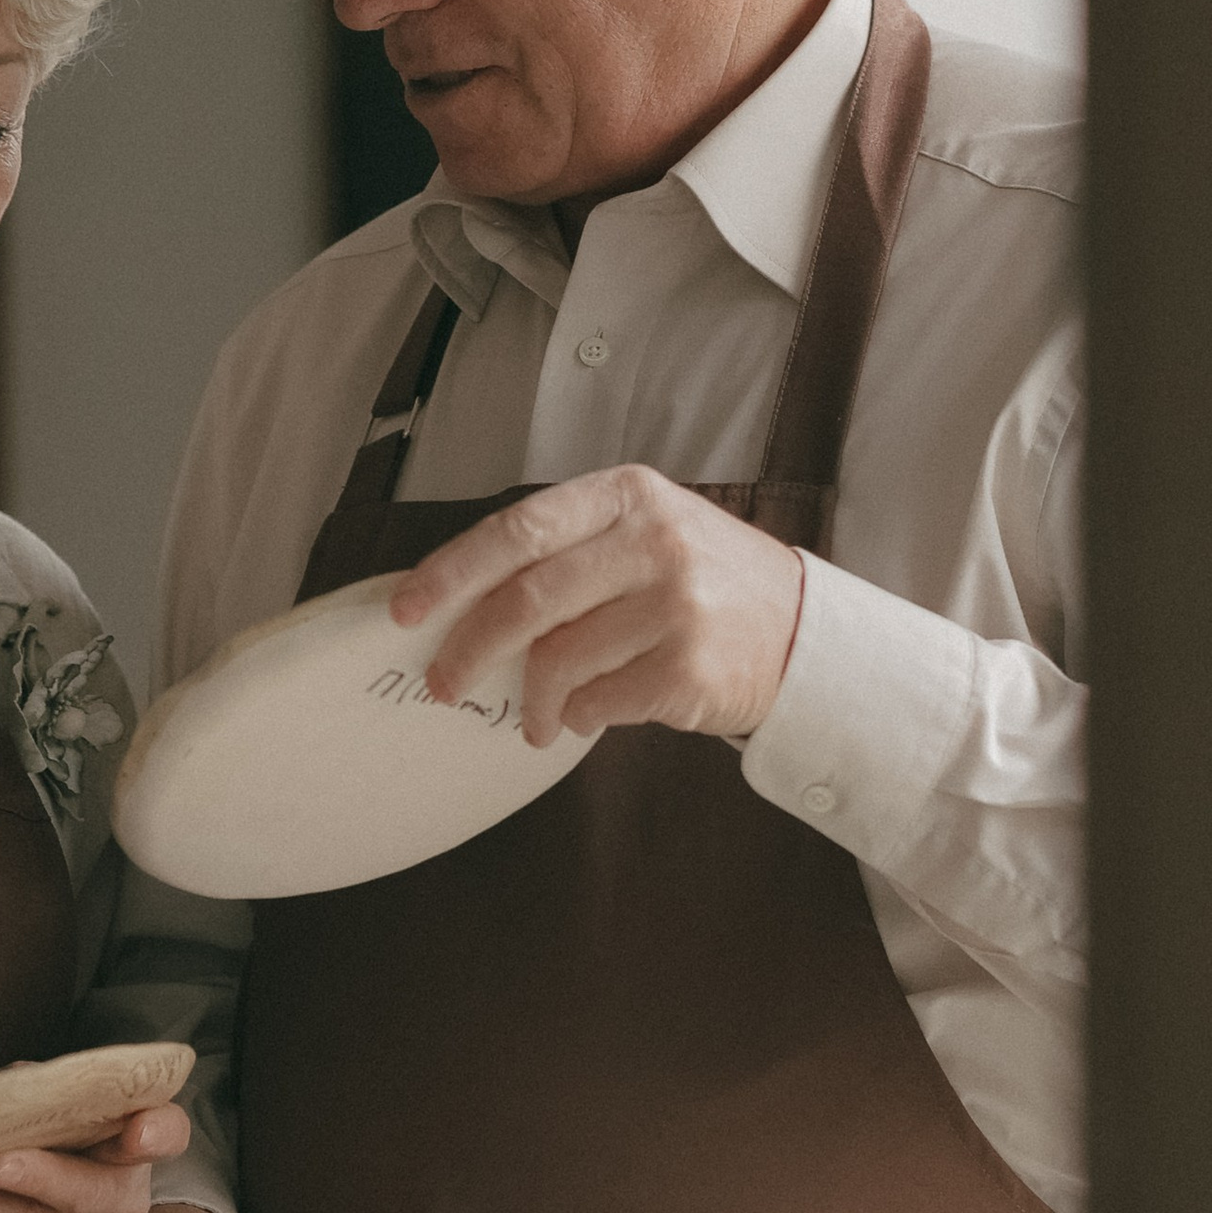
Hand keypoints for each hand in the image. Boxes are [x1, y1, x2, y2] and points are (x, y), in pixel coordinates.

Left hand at [0, 1103, 191, 1212]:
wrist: (61, 1208)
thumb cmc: (60, 1139)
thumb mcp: (64, 1107)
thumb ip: (48, 1091)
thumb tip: (14, 1082)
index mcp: (134, 1148)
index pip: (166, 1133)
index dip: (155, 1133)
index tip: (137, 1133)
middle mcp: (121, 1202)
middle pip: (87, 1194)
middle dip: (37, 1178)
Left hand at [391, 465, 805, 748]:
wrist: (806, 636)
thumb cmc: (702, 582)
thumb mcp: (645, 532)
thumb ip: (566, 549)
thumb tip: (458, 599)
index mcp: (627, 495)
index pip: (518, 528)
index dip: (451, 571)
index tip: (406, 608)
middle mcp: (653, 541)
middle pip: (527, 598)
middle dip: (469, 648)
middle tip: (444, 682)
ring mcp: (676, 605)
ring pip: (558, 658)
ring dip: (529, 698)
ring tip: (532, 716)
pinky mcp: (689, 668)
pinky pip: (597, 701)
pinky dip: (575, 715)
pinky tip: (582, 716)